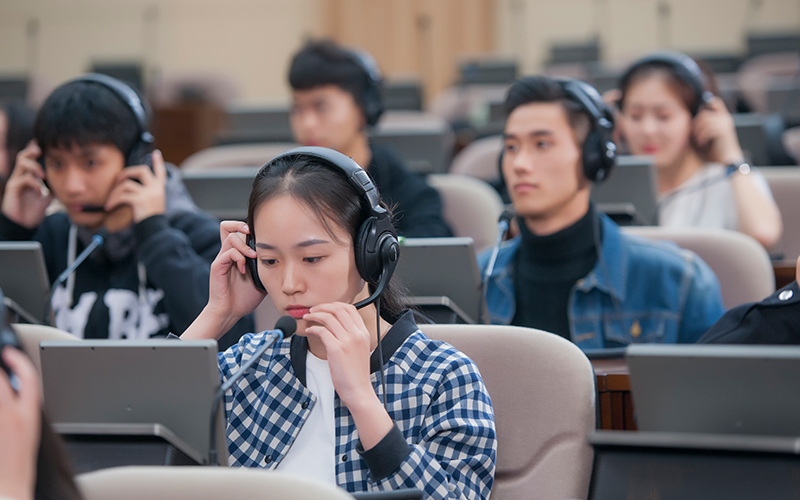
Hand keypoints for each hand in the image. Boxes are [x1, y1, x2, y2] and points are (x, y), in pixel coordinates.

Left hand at [0, 347, 41, 499]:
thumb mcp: (31, 429)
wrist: (9, 489)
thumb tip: (13, 387)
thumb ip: (23, 406)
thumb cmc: (20, 463)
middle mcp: (9, 416)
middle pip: (0, 381)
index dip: (18, 360)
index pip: (28, 378)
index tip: (8, 352)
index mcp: (28, 415)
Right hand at [1, 141, 51, 228]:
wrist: (23, 226)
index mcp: (28, 177)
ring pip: (21, 163)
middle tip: (42, 150)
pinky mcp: (12, 189)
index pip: (31, 159)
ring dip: (34, 166)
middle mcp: (20, 176)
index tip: (48, 145)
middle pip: (23, 155)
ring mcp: (15, 182)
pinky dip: (34, 184)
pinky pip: (23, 180)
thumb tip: (64, 184)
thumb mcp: (47, 199)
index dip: (37, 150)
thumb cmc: (32, 212)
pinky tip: (40, 192)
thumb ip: (52, 189)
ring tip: (43, 175)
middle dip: (32, 150)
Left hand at [104, 150, 166, 222]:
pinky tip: (109, 207)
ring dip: (114, 193)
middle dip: (127, 172)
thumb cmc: (150, 220)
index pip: (161, 173)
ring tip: (110, 202)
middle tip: (118, 180)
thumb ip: (145, 193)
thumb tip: (126, 186)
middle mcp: (156, 189)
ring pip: (126, 184)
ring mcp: (148, 193)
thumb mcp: (152, 204)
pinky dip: (113, 201)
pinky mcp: (139, 200)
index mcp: (160, 190)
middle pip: (141, 170)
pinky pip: (122, 196)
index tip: (156, 153)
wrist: (154, 231)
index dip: (158, 162)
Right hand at [207, 221, 266, 326]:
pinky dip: (238, 257)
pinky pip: (227, 253)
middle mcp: (228, 253)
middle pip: (228, 226)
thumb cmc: (245, 297)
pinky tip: (244, 268)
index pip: (237, 230)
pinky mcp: (217, 267)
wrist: (230, 312)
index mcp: (237, 254)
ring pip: (230, 237)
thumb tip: (285, 259)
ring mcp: (222, 259)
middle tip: (253, 236)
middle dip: (242, 226)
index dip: (247, 227)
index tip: (262, 235)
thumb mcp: (262, 279)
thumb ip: (268, 267)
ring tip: (253, 256)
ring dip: (244, 245)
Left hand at [303, 302, 375, 407]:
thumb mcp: (359, 349)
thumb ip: (351, 336)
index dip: (335, 305)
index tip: (325, 307)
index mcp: (364, 333)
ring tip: (308, 317)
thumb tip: (335, 325)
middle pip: (339, 309)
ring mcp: (347, 341)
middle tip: (313, 310)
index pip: (350, 309)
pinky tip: (309, 331)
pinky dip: (313, 328)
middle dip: (323, 306)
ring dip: (315, 315)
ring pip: (329, 318)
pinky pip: (322, 331)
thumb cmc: (356, 373)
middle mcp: (357, 334)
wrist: (358, 390)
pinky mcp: (337, 349)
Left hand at [693, 97, 743, 164]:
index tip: (700, 111)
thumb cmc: (717, 149)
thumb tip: (692, 122)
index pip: (717, 102)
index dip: (708, 102)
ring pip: (705, 121)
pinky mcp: (724, 131)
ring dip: (698, 132)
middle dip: (695, 124)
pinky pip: (708, 129)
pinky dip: (702, 137)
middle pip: (704, 113)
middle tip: (693, 135)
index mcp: (723, 118)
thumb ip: (705, 126)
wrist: (728, 159)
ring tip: (698, 140)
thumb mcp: (710, 135)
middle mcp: (725, 119)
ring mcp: (725, 124)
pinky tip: (702, 143)